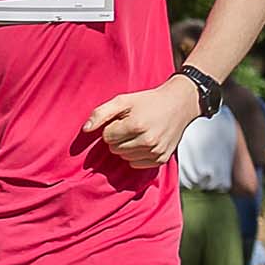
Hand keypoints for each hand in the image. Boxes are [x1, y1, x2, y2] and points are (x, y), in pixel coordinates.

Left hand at [80, 79, 194, 168]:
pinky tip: (144, 143)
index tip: (122, 120)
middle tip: (130, 126)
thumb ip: (101, 113)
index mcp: (136, 124)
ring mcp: (156, 151)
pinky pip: (136, 165)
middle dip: (118, 138)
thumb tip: (85, 129)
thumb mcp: (124, 100)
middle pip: (115, 149)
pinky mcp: (161, 159)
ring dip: (126, 147)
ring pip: (125, 158)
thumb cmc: (148, 101)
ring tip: (137, 133)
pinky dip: (136, 156)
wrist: (179, 104)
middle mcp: (147, 140)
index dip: (111, 127)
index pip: (107, 137)